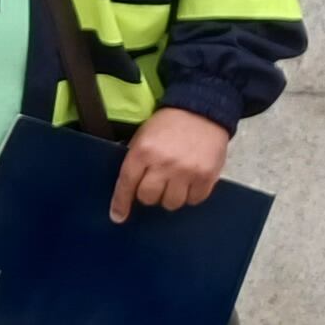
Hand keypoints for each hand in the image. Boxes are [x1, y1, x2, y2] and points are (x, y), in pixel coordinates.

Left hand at [109, 107, 231, 222]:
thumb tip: (128, 187)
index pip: (127, 183)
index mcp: (144, 151)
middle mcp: (164, 164)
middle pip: (149, 198)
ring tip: (175, 181)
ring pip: (171, 203)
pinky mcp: (206, 176)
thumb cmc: (170, 123)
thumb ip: (136, 159)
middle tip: (156, 183)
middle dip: (150, 193)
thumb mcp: (144, 134)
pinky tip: (190, 181)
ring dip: (170, 196)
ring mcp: (187, 171)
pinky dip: (191, 194)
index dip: (121, 203)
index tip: (118, 216)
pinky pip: (194, 200)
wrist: (203, 109)